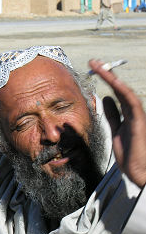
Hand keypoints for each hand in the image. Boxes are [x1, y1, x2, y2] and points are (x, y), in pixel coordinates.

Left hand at [89, 59, 145, 186]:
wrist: (140, 172)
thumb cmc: (131, 152)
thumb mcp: (116, 129)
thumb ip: (112, 114)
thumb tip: (106, 99)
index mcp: (128, 113)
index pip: (116, 92)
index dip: (107, 79)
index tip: (95, 68)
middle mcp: (134, 111)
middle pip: (120, 88)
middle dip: (107, 74)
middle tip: (94, 62)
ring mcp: (138, 116)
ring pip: (125, 92)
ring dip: (112, 78)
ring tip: (100, 67)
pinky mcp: (139, 124)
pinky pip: (133, 105)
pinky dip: (125, 93)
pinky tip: (116, 84)